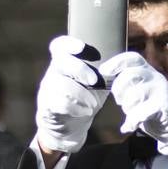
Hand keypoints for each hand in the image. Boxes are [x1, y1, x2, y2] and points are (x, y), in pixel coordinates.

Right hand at [34, 36, 108, 155]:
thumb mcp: (95, 83)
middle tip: (95, 81)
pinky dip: (76, 108)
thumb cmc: (85, 97)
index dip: (69, 44)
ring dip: (81, 94)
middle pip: (61, 62)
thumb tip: (121, 66)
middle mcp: (53, 72)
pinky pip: (59, 103)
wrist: (69, 124)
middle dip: (80, 69)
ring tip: (93, 103)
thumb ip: (103, 72)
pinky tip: (85, 111)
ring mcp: (47, 88)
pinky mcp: (46, 105)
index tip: (82, 47)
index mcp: (65, 61)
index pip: (59, 46)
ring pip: (60, 84)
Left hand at [100, 52, 167, 156]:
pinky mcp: (164, 105)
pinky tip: (129, 127)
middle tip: (119, 101)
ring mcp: (161, 90)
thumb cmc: (153, 107)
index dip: (116, 62)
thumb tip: (108, 82)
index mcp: (147, 71)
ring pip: (134, 94)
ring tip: (130, 115)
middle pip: (130, 74)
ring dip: (127, 107)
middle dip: (119, 89)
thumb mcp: (141, 90)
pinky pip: (141, 112)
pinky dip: (132, 121)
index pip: (132, 58)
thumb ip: (128, 85)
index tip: (103, 71)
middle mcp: (155, 77)